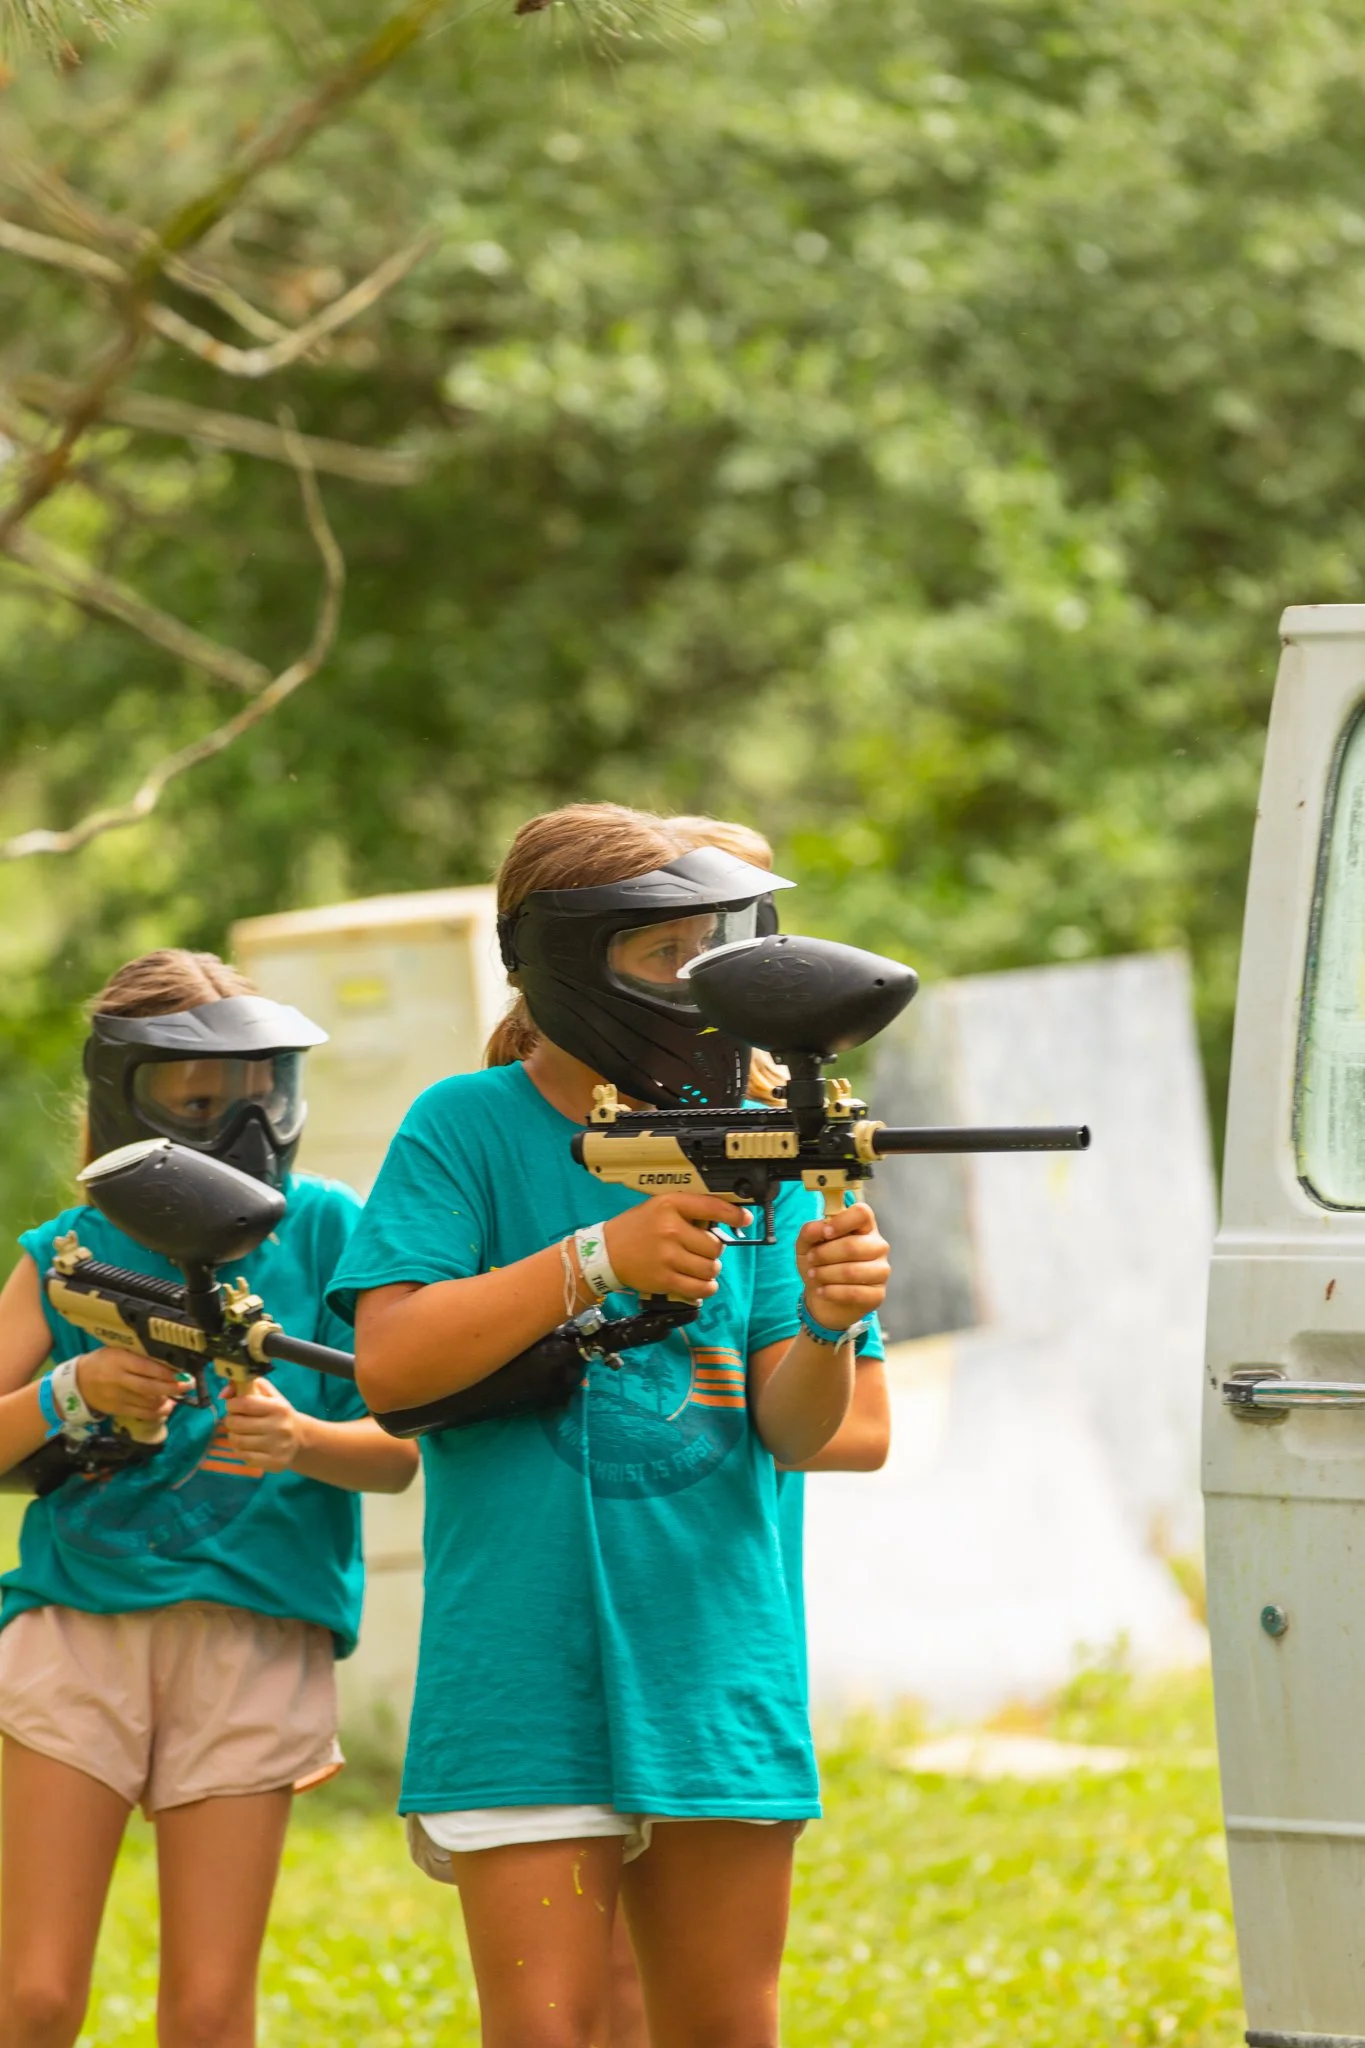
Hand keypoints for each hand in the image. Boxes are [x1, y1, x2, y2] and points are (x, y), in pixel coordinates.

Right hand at [75, 1347, 179, 1425]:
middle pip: (150, 1387)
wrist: (78, 1383)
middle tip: (187, 1386)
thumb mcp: (117, 1351)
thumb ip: (138, 1355)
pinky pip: (141, 1413)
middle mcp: (119, 1380)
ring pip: (147, 1402)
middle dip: (172, 1388)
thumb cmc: (102, 1362)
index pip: (147, 1367)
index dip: (166, 1372)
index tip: (181, 1373)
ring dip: (166, 1401)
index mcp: (120, 1361)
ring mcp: (118, 1397)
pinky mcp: (117, 1409)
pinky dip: (157, 1412)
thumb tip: (166, 1361)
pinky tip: (166, 1408)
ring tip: (178, 1397)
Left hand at [221, 1374, 307, 1473]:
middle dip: (230, 1420)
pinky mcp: (273, 1462)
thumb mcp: (271, 1396)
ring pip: (238, 1441)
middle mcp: (279, 1427)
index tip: (232, 1405)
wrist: (301, 1439)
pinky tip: (244, 1445)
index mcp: (278, 1408)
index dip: (232, 1404)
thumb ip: (249, 1386)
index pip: (245, 1403)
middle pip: (237, 1424)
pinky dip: (238, 1449)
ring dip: (232, 1436)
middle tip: (233, 1420)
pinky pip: (244, 1456)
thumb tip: (225, 1392)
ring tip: (237, 1432)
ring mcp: (277, 1446)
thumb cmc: (280, 1414)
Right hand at [602, 1194, 751, 1303]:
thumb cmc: (636, 1228)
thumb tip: (723, 1220)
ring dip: (711, 1270)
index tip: (745, 1218)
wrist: (606, 1253)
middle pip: (715, 1246)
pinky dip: (706, 1288)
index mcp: (670, 1205)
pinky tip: (702, 1283)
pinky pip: (700, 1288)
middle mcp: (670, 1229)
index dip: (733, 1214)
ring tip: (701, 1267)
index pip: (711, 1207)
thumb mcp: (659, 1207)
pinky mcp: (665, 1279)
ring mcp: (667, 1256)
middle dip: (714, 1251)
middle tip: (703, 1251)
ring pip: (711, 1268)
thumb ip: (688, 1211)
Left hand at [796, 1202, 889, 1332]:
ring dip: (826, 1274)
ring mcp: (881, 1270)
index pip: (862, 1213)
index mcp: (864, 1227)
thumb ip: (810, 1231)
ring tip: (813, 1275)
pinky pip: (854, 1292)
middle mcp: (878, 1246)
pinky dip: (832, 1292)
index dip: (842, 1221)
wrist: (825, 1296)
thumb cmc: (821, 1263)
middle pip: (853, 1246)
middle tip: (810, 1259)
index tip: (825, 1233)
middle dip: (824, 1254)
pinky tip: (822, 1290)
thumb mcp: (807, 1244)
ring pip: (853, 1271)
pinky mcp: (878, 1294)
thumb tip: (819, 1228)